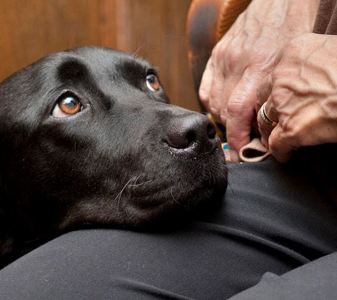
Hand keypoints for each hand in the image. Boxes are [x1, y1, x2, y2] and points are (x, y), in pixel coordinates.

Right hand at [199, 0, 318, 160]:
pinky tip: (221, 108)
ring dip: (222, 120)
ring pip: (213, 102)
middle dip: (232, 133)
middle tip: (239, 146)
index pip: (239, 111)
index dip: (237, 137)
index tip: (240, 153)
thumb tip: (269, 127)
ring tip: (234, 125)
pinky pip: (205, 89)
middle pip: (225, 110)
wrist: (278, 3)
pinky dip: (211, 105)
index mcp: (261, 67)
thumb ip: (276, 95)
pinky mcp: (216, 55)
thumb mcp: (292, 67)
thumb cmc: (292, 34)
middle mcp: (238, 64)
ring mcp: (224, 59)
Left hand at [257, 33, 336, 161]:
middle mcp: (281, 76)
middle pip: (263, 96)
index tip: (280, 97)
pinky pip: (275, 143)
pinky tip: (285, 155)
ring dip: (269, 130)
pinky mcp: (291, 127)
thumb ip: (315, 60)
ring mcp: (283, 102)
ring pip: (264, 120)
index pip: (274, 72)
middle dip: (268, 108)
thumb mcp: (334, 49)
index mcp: (293, 52)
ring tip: (276, 137)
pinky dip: (279, 151)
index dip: (276, 88)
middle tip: (274, 118)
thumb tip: (315, 73)